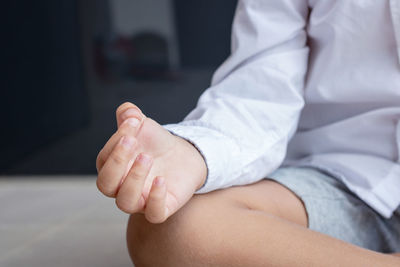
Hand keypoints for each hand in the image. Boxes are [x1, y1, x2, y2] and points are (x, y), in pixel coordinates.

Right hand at [96, 102, 206, 222]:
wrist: (184, 154)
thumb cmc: (156, 143)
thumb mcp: (143, 126)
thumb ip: (130, 116)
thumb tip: (127, 111)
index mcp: (112, 168)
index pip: (104, 160)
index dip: (115, 141)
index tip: (133, 121)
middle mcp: (122, 187)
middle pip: (106, 184)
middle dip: (117, 161)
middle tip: (132, 141)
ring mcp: (141, 200)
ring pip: (126, 202)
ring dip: (133, 179)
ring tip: (147, 157)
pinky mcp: (161, 208)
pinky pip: (154, 215)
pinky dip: (155, 199)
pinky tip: (161, 180)